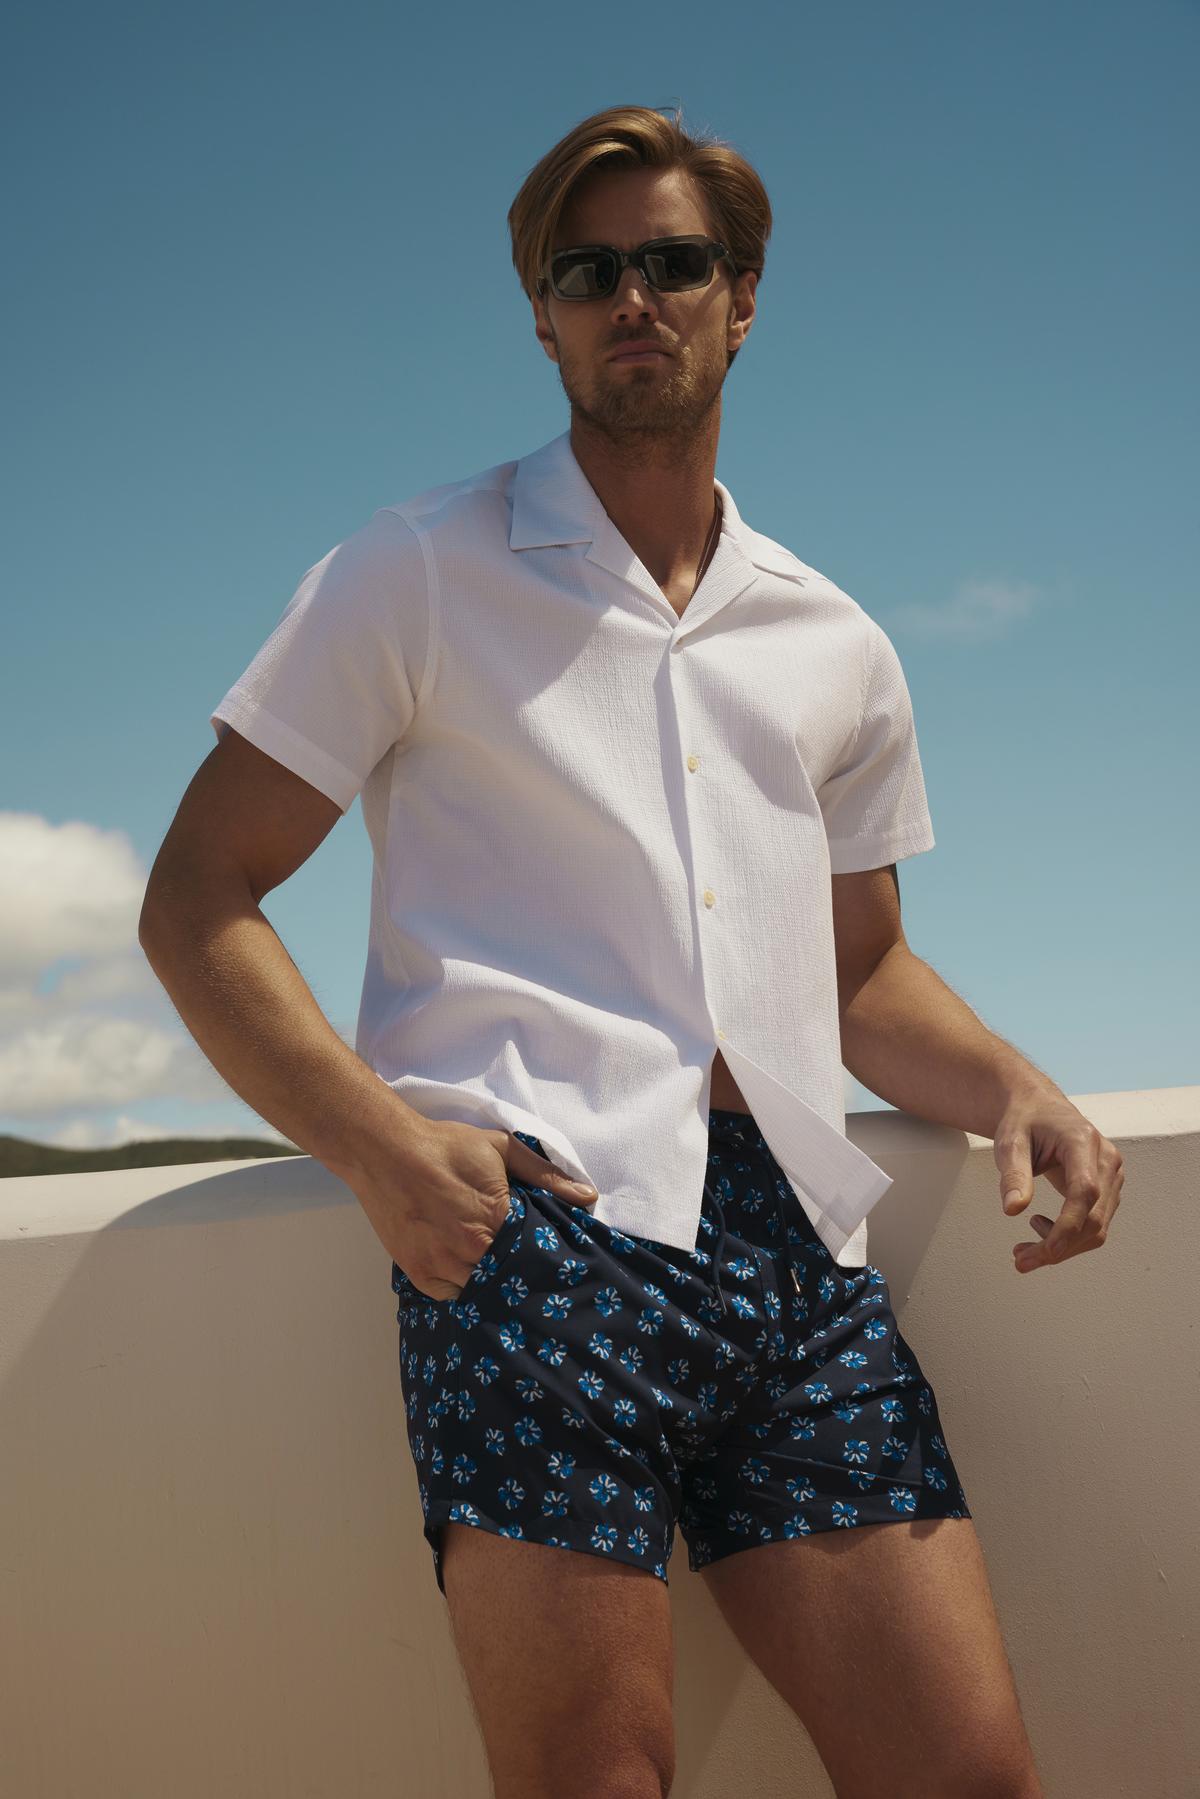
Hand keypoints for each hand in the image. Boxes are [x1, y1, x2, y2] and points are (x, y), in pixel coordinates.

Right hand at [356, 1115, 598, 1301]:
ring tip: (501, 1269)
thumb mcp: (499, 1149)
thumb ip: (545, 1175)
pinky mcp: (419, 1274)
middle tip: (530, 1268)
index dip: (546, 1255)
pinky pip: (453, 1294)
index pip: (537, 1254)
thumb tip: (588, 1197)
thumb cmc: (444, 1146)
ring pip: (483, 1290)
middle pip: (511, 1277)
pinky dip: (464, 1285)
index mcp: (497, 1220)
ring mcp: (442, 1266)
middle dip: (522, 1273)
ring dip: (493, 1281)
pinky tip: (469, 1268)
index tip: (553, 1255)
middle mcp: (471, 1251)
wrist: (384, 1152)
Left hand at [994, 1086, 1123, 1272]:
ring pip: (1097, 1227)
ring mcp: (1112, 1175)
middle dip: (1058, 1247)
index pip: (1085, 1191)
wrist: (1039, 1108)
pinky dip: (1068, 1238)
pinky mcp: (1108, 1189)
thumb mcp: (1009, 1142)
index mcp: (1083, 1141)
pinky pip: (1095, 1223)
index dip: (1068, 1225)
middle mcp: (1106, 1159)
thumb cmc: (1024, 1122)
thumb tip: (1012, 1209)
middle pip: (1093, 1217)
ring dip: (1063, 1247)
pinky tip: (1040, 1228)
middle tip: (1020, 1261)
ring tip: (1023, 1251)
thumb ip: (1013, 1174)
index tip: (1045, 1251)